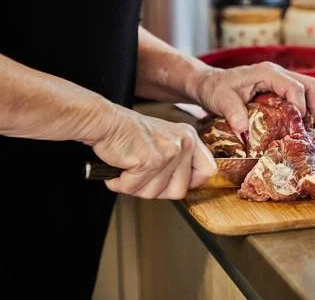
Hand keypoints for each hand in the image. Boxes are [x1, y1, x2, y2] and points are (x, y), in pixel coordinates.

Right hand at [91, 106, 216, 198]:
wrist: (105, 122)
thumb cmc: (128, 132)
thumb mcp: (164, 141)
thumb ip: (178, 161)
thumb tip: (184, 187)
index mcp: (189, 138)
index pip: (209, 170)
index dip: (192, 182)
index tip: (174, 182)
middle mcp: (183, 144)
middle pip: (179, 190)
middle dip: (156, 189)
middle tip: (142, 176)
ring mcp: (169, 153)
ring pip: (155, 193)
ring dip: (136, 186)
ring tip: (129, 168)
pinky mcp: (150, 161)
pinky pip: (135, 188)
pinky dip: (121, 183)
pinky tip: (120, 167)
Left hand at [190, 62, 314, 134]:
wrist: (208, 84)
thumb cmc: (214, 89)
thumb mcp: (220, 100)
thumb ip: (233, 113)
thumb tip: (244, 130)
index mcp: (267, 73)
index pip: (294, 87)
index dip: (301, 106)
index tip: (298, 126)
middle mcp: (277, 74)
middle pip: (309, 85)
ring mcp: (279, 80)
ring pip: (308, 88)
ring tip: (313, 128)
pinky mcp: (278, 89)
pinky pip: (299, 95)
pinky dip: (306, 108)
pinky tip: (303, 125)